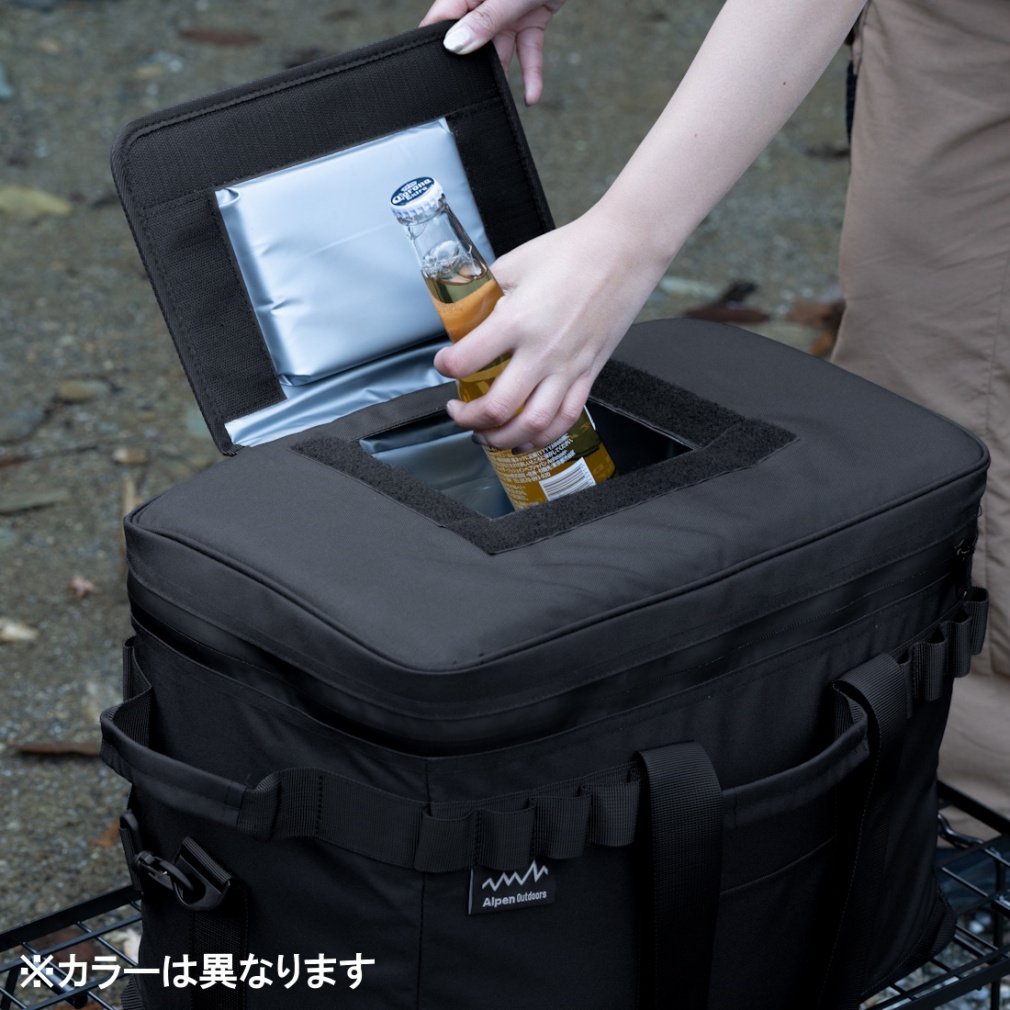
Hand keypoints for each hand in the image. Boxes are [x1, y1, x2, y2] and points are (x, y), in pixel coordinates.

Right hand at [419, 0, 566, 104]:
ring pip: (501, 50)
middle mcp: (485, 1)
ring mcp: (509, 11)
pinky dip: (532, 73)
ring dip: (504, 75)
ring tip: (499, 101)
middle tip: (469, 94)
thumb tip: (455, 46)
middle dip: (472, 67)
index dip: (438, 44)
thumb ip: (484, 22)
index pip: (443, 19)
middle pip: (472, 40)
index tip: (434, 73)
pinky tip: (531, 97)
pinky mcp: (531, 18)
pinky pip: (528, 49)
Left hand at [433, 206, 667, 449]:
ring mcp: (569, 367)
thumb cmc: (572, 252)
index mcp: (517, 320)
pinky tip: (525, 439)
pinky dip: (543, 437)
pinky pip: (566, 418)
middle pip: (498, 407)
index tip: (443, 364)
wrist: (624, 251)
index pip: (466, 360)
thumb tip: (463, 307)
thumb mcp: (515, 263)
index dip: (445, 367)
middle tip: (458, 412)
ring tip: (486, 436)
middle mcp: (543, 351)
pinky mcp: (589, 373)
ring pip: (533, 424)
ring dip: (503, 438)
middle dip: (469, 418)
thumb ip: (485, 291)